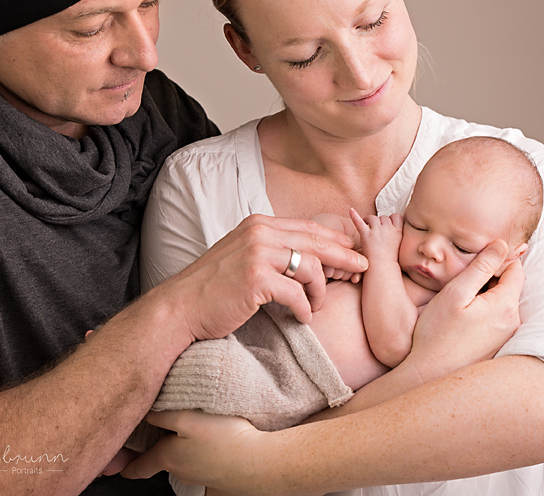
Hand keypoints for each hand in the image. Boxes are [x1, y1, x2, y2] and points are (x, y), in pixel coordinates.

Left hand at [121, 410, 263, 492]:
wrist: (259, 462)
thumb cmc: (224, 440)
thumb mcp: (185, 418)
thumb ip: (161, 414)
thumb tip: (145, 412)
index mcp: (168, 458)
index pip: (140, 466)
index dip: (128, 466)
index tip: (121, 468)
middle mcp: (182, 470)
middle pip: (163, 460)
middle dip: (158, 450)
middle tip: (157, 438)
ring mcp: (202, 476)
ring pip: (185, 461)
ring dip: (183, 450)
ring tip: (190, 435)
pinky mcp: (220, 476)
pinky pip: (206, 464)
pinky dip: (205, 456)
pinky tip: (214, 446)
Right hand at [161, 214, 367, 340]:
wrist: (180, 308)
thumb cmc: (213, 289)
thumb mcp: (243, 257)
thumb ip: (272, 251)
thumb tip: (306, 258)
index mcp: (258, 224)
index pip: (308, 227)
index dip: (335, 240)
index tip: (353, 252)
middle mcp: (259, 232)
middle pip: (316, 241)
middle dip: (344, 256)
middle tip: (362, 270)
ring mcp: (257, 254)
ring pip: (311, 266)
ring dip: (320, 290)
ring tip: (316, 306)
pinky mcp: (256, 278)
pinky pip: (297, 294)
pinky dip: (305, 309)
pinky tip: (302, 318)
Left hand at [349, 208, 403, 262]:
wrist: (383, 269)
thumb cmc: (390, 261)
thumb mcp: (399, 245)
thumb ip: (396, 235)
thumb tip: (392, 230)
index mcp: (398, 231)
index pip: (396, 216)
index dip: (391, 219)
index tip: (388, 225)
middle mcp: (388, 228)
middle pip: (383, 217)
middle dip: (379, 222)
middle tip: (376, 231)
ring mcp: (376, 231)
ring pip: (373, 218)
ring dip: (369, 220)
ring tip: (366, 226)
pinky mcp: (366, 234)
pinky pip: (359, 222)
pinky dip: (354, 216)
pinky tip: (351, 210)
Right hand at [407, 240, 522, 382]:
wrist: (430, 373)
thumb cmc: (437, 333)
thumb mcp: (455, 293)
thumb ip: (480, 267)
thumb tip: (501, 245)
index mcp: (505, 305)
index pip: (515, 269)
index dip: (498, 258)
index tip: (477, 259)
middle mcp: (513, 322)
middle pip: (510, 287)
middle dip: (492, 277)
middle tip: (463, 279)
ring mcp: (508, 337)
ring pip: (503, 303)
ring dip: (487, 295)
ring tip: (461, 300)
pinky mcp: (499, 347)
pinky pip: (499, 319)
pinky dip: (486, 311)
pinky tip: (464, 318)